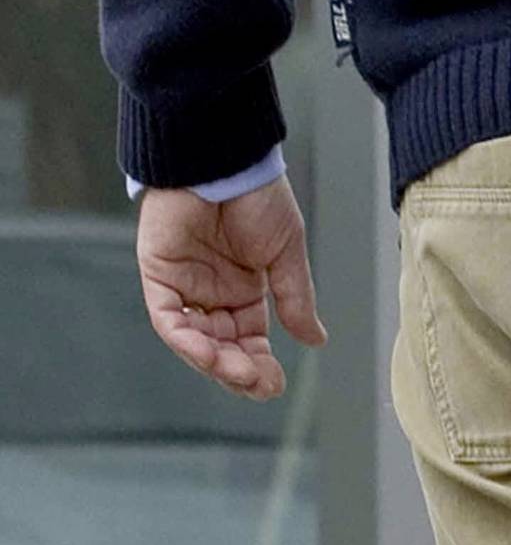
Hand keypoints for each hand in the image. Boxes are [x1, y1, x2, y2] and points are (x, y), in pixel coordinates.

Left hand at [135, 174, 326, 400]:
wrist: (226, 160)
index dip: (260, 366)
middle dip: (239, 371)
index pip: (249, 341)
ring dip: (214, 362)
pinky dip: (185, 338)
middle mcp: (212, 293)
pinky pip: (167, 317)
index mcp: (244, 290)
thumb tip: (316, 340)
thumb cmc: (257, 195)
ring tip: (239, 373)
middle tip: (261, 384)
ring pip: (193, 339)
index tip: (276, 384)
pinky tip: (207, 352)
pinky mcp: (159, 273)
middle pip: (221, 347)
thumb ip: (295, 299)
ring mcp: (184, 285)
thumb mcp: (287, 254)